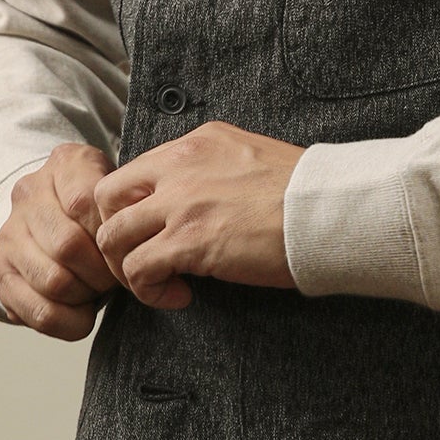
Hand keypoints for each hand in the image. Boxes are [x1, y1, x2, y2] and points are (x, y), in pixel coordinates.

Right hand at [0, 143, 119, 339]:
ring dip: (86, 297)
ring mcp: (9, 232)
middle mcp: (30, 193)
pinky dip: (69, 323)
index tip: (130, 251)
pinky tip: (82, 314)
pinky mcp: (0, 271)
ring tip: (97, 290)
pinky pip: (38, 311)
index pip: (85, 202)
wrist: (58, 221)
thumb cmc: (106, 214)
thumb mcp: (125, 197)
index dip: (112, 237)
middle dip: (103, 273)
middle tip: (116, 278)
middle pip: (68, 246)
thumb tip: (164, 272)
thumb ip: (137, 217)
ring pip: (54, 281)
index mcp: (66, 164)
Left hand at [92, 120, 304, 309]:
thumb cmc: (309, 193)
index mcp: (197, 143)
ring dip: (127, 268)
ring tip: (159, 284)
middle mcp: (179, 166)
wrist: (332, 209)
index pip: (136, 170)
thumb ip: (219, 170)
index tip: (156, 234)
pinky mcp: (190, 242)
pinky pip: (139, 270)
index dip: (135, 209)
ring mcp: (181, 203)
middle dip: (115, 234)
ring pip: (113, 236)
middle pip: (107, 197)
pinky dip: (149, 291)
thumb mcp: (254, 158)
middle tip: (141, 259)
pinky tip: (178, 296)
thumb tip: (207, 201)